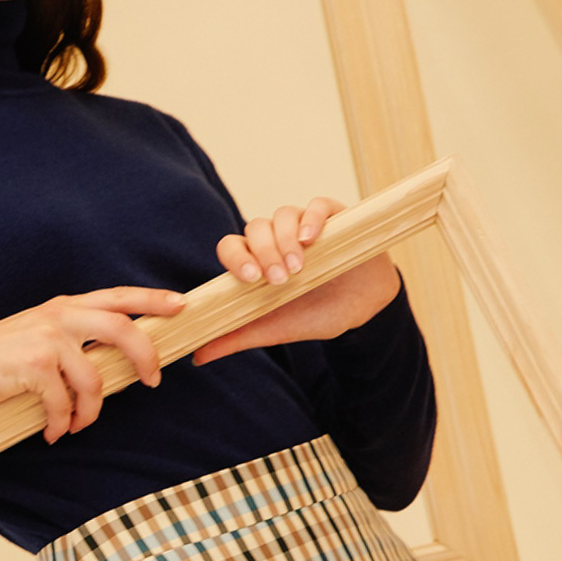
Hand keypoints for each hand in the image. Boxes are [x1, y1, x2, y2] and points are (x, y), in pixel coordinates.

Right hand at [0, 286, 184, 441]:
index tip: (180, 304)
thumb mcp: (39, 335)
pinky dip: (63, 424)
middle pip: (122, 329)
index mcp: (65, 306)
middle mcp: (60, 316)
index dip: (152, 299)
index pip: (117, 296)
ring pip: (95, 378)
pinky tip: (54, 432)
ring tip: (79, 424)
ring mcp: (48, 338)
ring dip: (92, 411)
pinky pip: (65, 402)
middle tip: (152, 381)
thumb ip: (75, 340)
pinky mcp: (34, 365)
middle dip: (145, 357)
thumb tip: (114, 365)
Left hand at [193, 197, 400, 364]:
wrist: (364, 310)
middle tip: (279, 280)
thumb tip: (197, 355)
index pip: (232, 246)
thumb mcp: (275, 329)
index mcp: (257, 260)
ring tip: (298, 268)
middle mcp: (276, 238)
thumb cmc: (315, 314)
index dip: (236, 258)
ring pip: (282, 215)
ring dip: (285, 240)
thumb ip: (237, 336)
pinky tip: (311, 239)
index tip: (250, 279)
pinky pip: (317, 205)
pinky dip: (311, 218)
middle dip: (264, 252)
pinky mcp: (333, 217)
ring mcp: (304, 226)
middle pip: (256, 228)